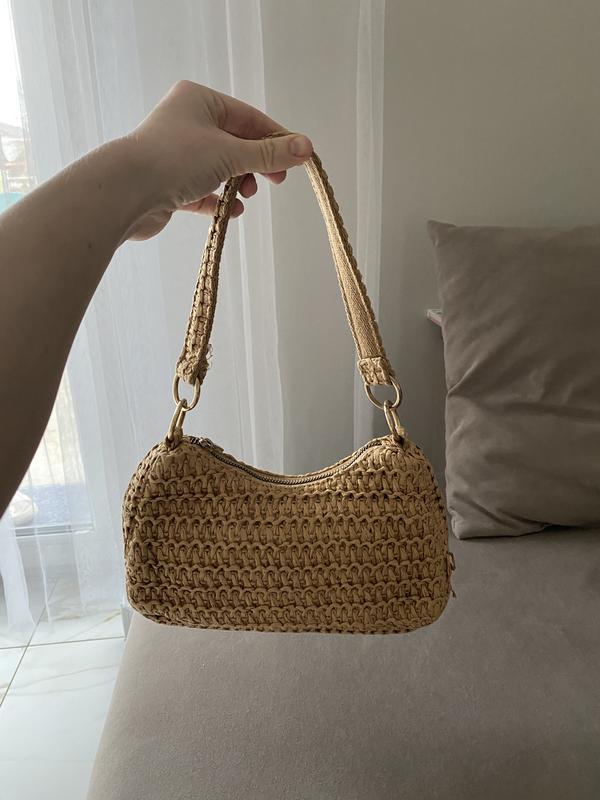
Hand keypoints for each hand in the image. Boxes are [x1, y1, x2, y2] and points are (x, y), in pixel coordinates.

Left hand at [124, 80, 312, 239]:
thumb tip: (307, 148)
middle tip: (276, 181)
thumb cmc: (176, 160)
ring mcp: (175, 154)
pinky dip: (218, 200)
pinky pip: (202, 190)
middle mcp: (186, 122)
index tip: (297, 160)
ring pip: (219, 168)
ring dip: (237, 183)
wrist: (126, 192)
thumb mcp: (231, 153)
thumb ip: (270, 153)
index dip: (275, 139)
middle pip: (235, 142)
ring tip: (244, 195)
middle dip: (256, 164)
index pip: (248, 118)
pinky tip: (230, 211)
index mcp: (199, 101)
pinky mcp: (168, 184)